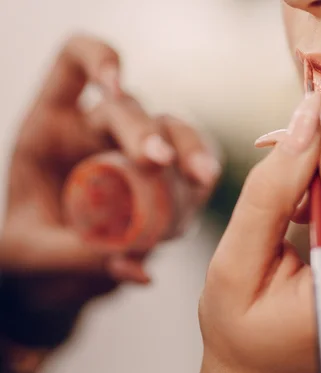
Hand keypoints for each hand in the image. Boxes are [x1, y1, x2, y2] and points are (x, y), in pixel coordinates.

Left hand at [0, 34, 220, 335]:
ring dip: (192, 154)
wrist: (59, 272)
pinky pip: (196, 174)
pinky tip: (180, 227)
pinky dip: (195, 197)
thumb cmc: (32, 249)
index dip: (98, 58)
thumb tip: (130, 264)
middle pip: (134, 108)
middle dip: (149, 132)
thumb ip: (72, 254)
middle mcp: (101, 130)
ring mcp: (141, 154)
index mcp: (54, 126)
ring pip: (178, 133)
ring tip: (197, 187)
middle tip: (158, 163)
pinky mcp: (170, 181)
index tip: (113, 88)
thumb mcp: (29, 251)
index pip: (76, 62)